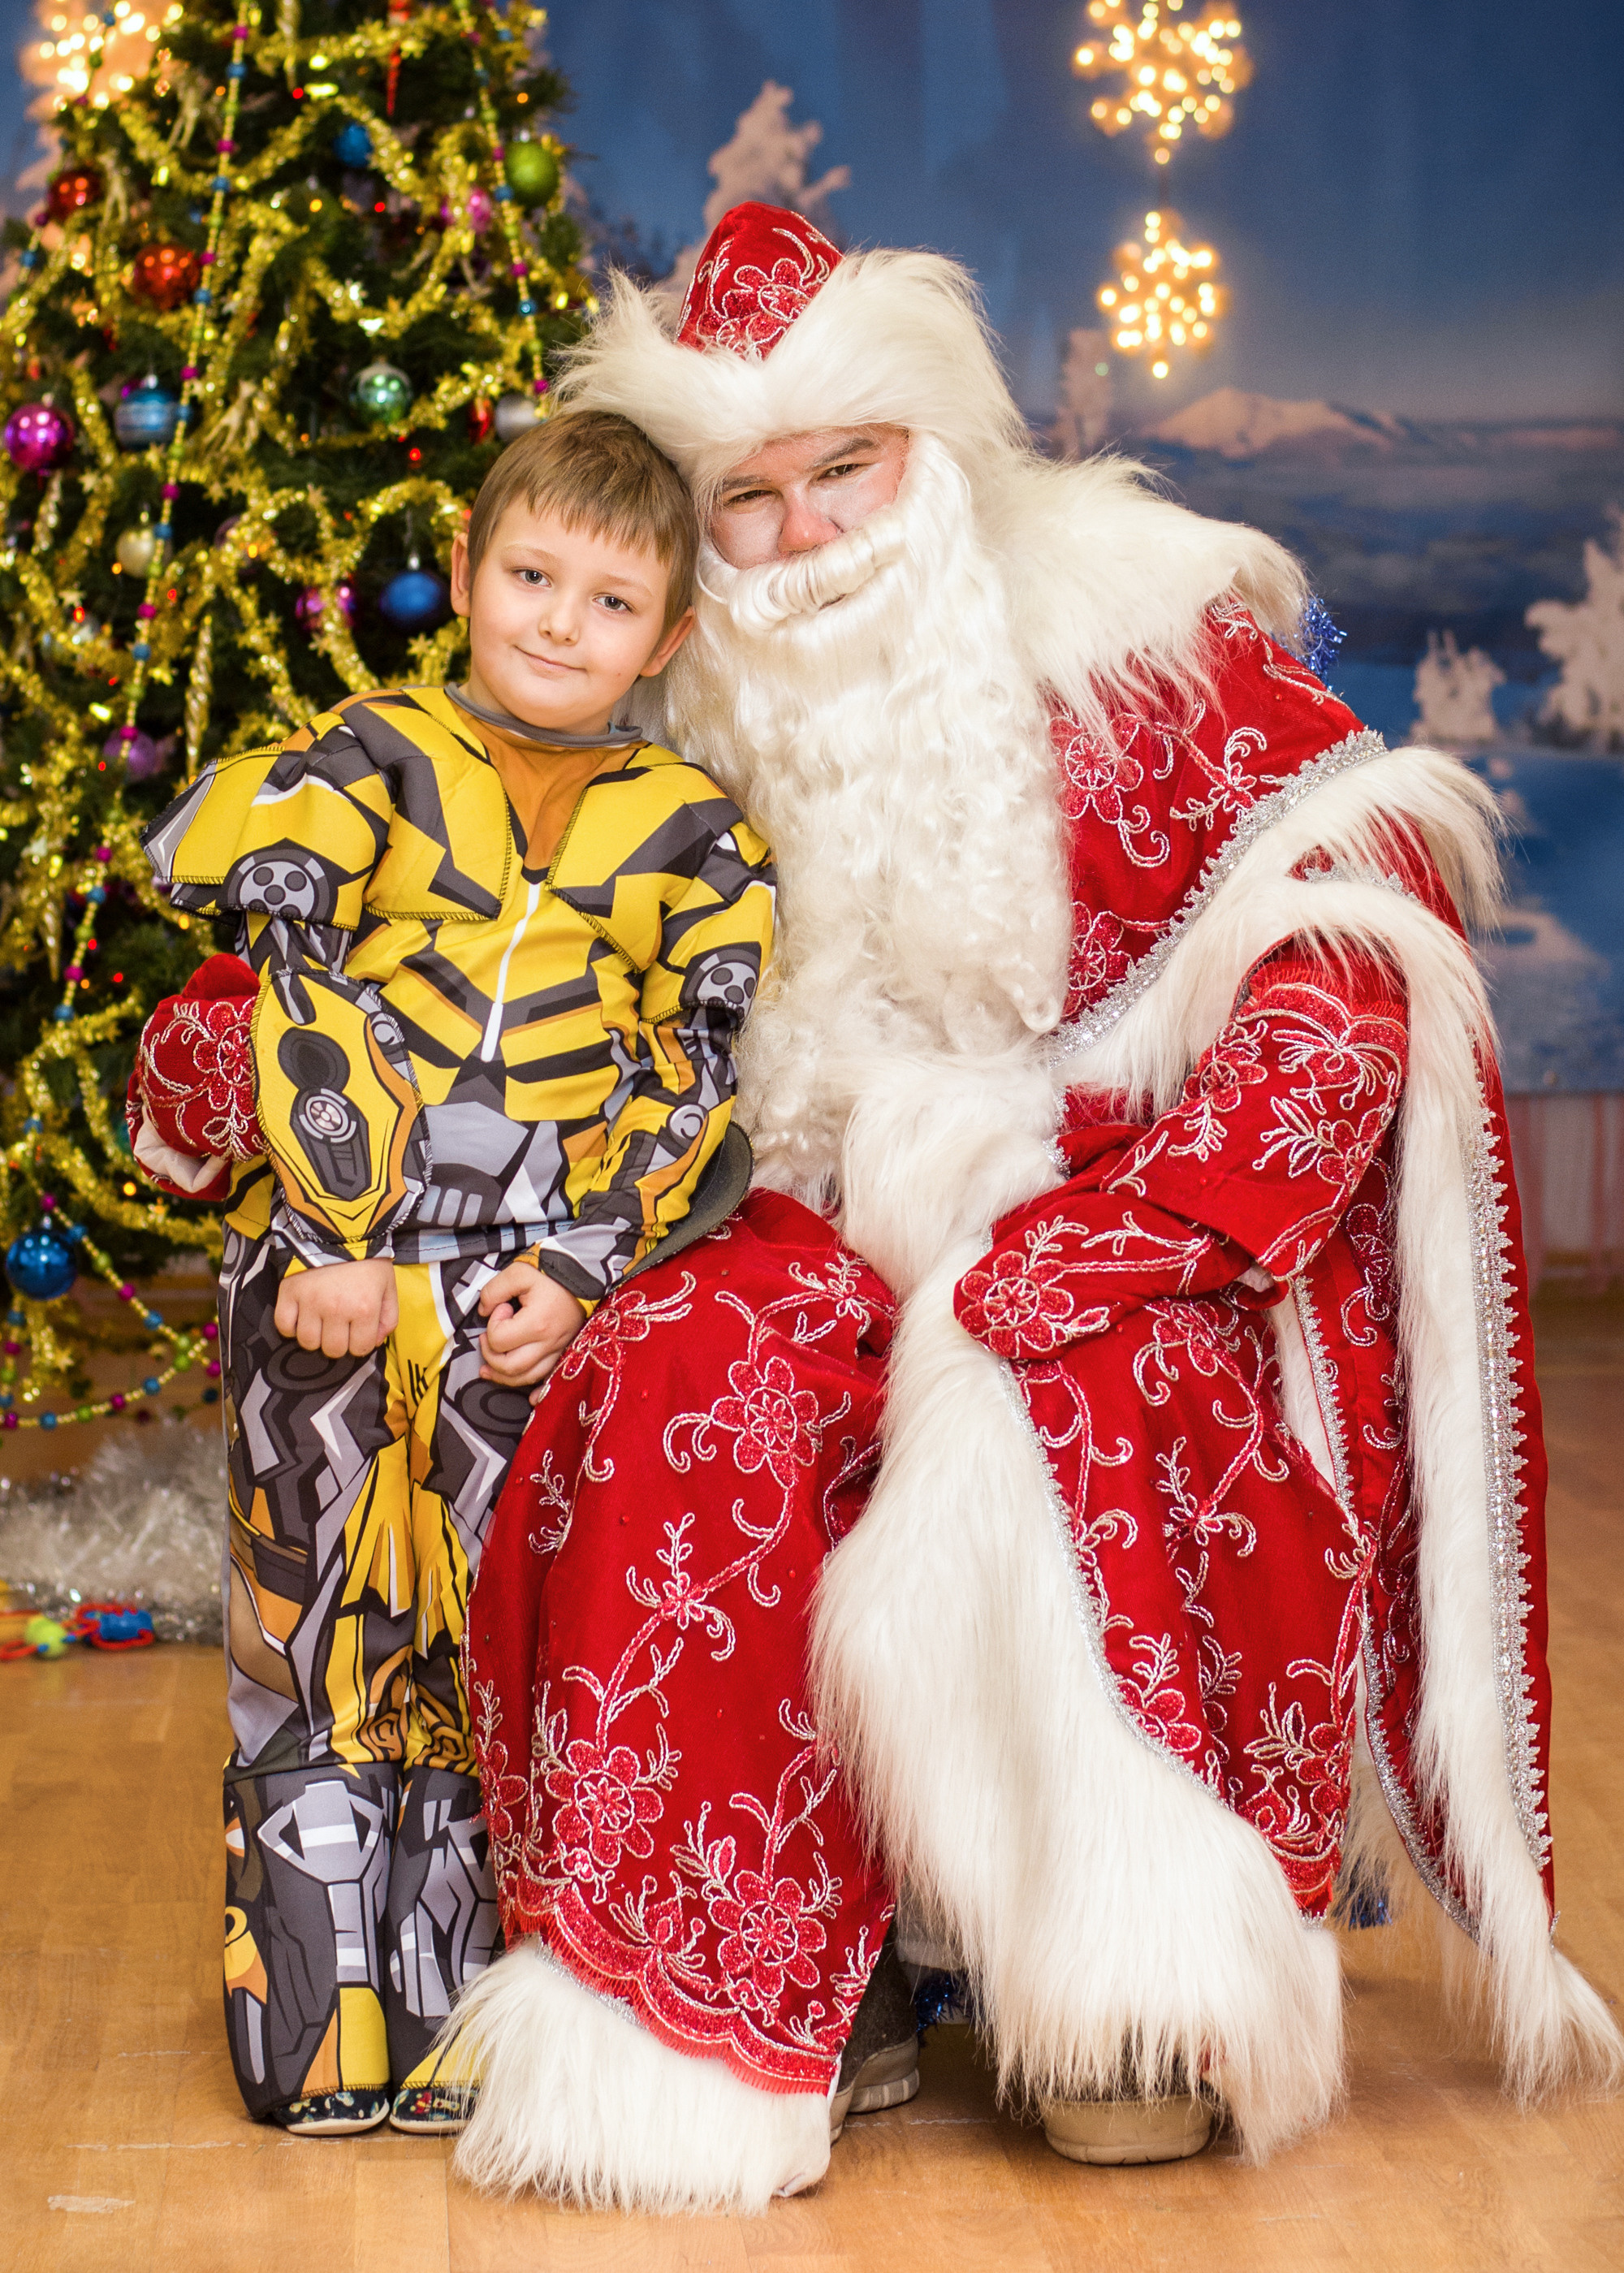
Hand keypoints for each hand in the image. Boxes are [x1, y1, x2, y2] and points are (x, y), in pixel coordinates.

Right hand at [273, 1256, 397, 1358]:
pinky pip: (284, 1326)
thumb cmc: (366, 1259)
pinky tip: (301, 1316)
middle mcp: (336, 1310)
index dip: (360, 1343)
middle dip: (338, 1342)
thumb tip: (375, 1342)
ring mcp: (310, 1302)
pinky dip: (291, 1326)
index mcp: (365, 1308)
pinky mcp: (288, 1293)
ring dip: (315, 1336)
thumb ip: (389, 1317)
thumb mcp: (388, 1286)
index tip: (357, 1332)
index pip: (361, 1348)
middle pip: (333, 1350)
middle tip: (338, 1326)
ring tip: (320, 1321)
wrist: (338, 1228)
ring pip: (308, 1342)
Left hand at [478, 1261, 586, 1402]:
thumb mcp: (518, 1271)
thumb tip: (484, 1311)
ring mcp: (558, 1351)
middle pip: (510, 1366)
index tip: (502, 1308)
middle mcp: (549, 1343)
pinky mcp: (563, 1353)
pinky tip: (529, 1399)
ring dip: (503, 1376)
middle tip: (488, 1337)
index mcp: (537, 1324)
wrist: (583, 1275)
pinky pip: (549, 1381)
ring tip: (489, 1367)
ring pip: (525, 1378)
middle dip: (490, 1355)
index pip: (499, 1340)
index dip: (492, 1325)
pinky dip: (537, 1392)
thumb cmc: (551, 1273)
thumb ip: (494, 1290)